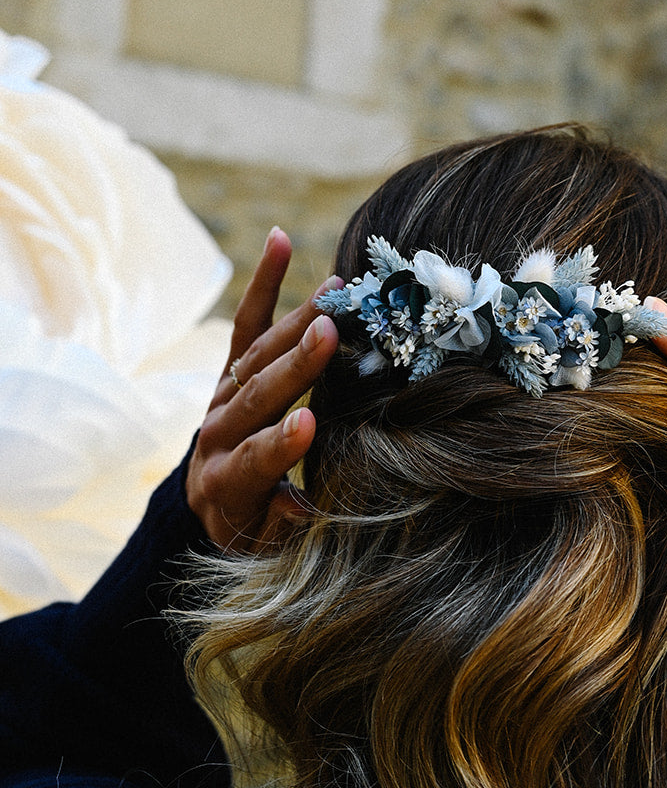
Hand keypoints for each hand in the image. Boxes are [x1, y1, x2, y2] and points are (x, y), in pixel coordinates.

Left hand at [186, 228, 338, 551]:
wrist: (209, 506)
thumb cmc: (252, 531)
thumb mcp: (266, 548)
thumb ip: (281, 525)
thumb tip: (301, 508)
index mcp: (227, 482)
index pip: (254, 459)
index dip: (280, 444)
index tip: (310, 424)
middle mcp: (217, 433)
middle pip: (257, 396)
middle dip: (295, 366)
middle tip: (330, 334)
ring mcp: (221, 394)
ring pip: (257, 353)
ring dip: (296, 321)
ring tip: (336, 291)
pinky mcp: (229, 368)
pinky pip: (246, 321)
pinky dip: (264, 281)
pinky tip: (281, 239)